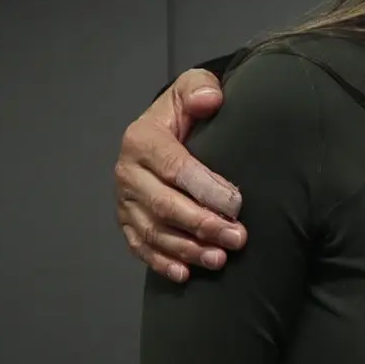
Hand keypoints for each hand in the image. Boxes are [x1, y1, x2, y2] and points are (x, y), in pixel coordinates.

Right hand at [116, 70, 244, 281]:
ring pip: (154, 231)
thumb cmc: (188, 113)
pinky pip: (140, 246)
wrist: (167, 131)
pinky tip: (185, 274)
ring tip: (220, 260)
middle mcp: (128, 172)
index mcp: (142, 140)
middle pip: (164, 206)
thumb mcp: (194, 89)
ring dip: (187, 249)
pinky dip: (161, 262)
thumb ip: (201, 88)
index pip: (175, 168)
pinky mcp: (128, 221)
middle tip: (238, 238)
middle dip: (202, 225)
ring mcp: (126, 200)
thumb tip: (210, 99)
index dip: (206, 189)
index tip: (237, 203)